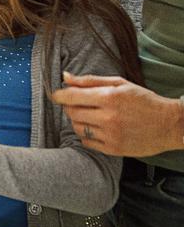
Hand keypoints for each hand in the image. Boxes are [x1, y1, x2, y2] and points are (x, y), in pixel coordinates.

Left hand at [53, 72, 183, 156]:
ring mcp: (111, 135)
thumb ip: (90, 81)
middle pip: (71, 113)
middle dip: (70, 107)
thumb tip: (65, 76)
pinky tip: (97, 128)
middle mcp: (108, 117)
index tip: (56, 95)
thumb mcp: (120, 84)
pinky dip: (86, 135)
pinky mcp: (113, 149)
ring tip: (91, 116)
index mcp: (109, 98)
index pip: (71, 96)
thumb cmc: (144, 101)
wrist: (170, 125)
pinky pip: (86, 142)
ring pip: (77, 128)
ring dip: (78, 121)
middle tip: (79, 104)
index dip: (59, 95)